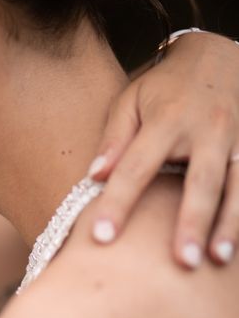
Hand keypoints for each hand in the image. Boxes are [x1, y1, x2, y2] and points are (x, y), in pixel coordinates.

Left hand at [88, 31, 238, 268]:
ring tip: (218, 260)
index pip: (136, 168)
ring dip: (230, 225)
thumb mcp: (130, 101)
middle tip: (181, 262)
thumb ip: (114, 140)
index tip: (102, 237)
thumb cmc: (163, 87)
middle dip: (191, 223)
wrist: (218, 55)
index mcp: (167, 120)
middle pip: (201, 183)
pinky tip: (237, 245)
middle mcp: (208, 130)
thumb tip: (94, 178)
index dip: (118, 203)